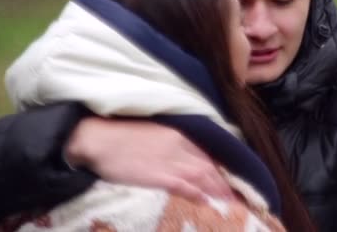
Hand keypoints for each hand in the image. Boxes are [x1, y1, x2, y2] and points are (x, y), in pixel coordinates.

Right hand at [64, 117, 234, 202]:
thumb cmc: (119, 136)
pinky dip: (199, 194)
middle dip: (225, 181)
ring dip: (218, 190)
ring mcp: (170, 160)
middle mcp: (179, 146)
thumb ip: (168, 144)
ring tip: (231, 202)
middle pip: (209, 166)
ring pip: (203, 176)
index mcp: (177, 134)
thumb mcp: (150, 135)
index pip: (207, 153)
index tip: (231, 178)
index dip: (221, 167)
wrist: (96, 138)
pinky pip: (185, 186)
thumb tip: (180, 156)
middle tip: (239, 195)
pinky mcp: (158, 175)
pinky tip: (208, 202)